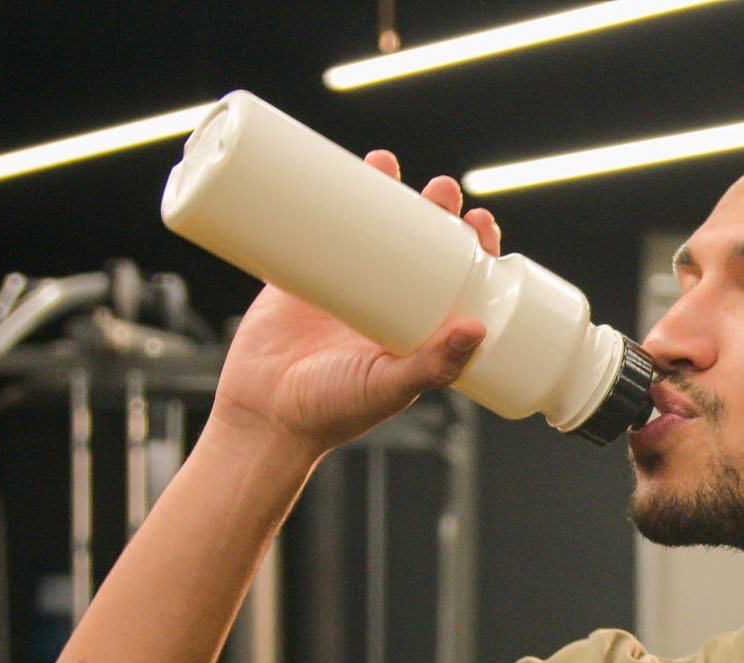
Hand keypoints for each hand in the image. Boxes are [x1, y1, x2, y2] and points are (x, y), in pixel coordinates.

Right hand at [209, 154, 504, 458]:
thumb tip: (477, 330)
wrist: (262, 417)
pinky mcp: (297, 276)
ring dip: (383, 193)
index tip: (480, 223)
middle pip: (418, 243)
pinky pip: (314, 230)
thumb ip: (431, 365)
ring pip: (370, 229)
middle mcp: (385, 303)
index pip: (458, 279)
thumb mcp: (389, 389)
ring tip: (388, 164)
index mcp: (417, 328)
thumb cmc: (331, 413)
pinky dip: (322, 200)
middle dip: (434, 211)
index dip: (473, 249)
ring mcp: (342, 286)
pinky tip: (334, 169)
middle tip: (441, 190)